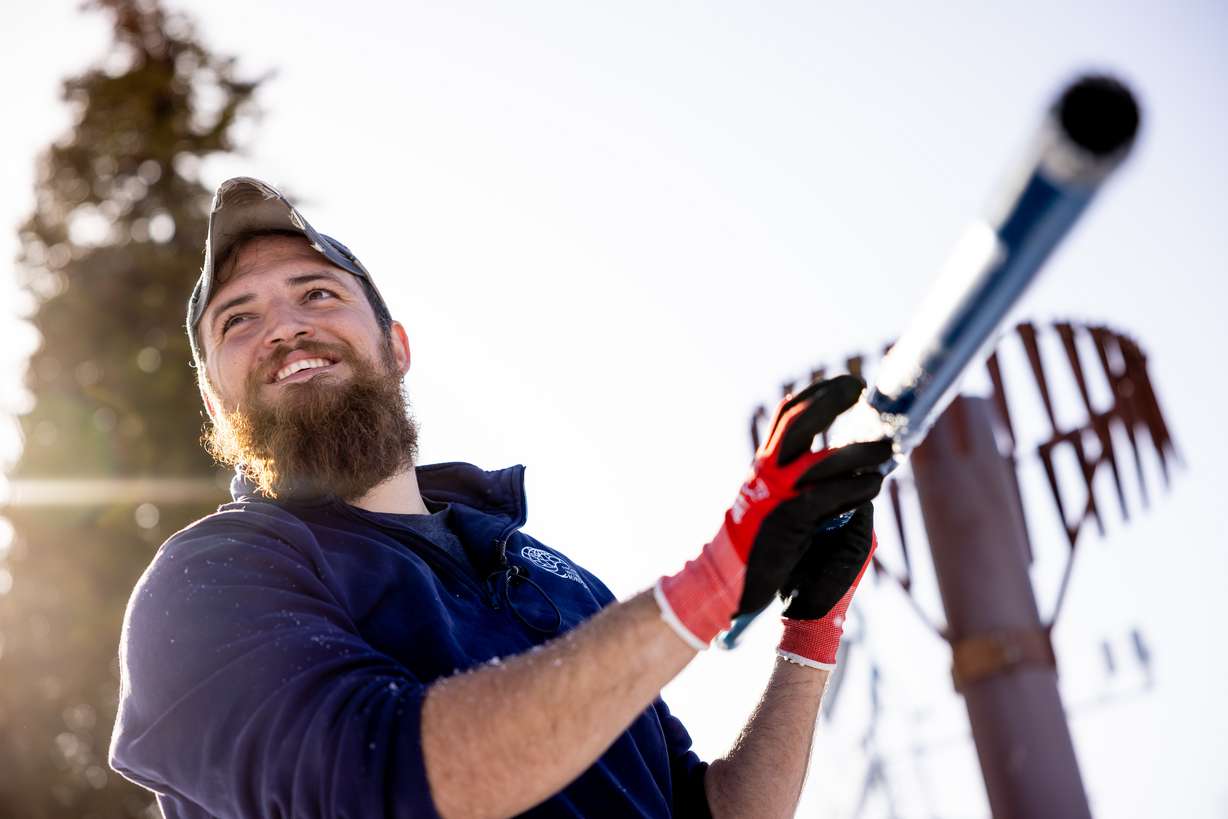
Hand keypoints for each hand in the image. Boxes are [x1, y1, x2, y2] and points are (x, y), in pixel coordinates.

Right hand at [655, 376, 891, 650]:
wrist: (734, 583)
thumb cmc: (763, 546)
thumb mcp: (778, 503)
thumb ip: (803, 483)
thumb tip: (843, 466)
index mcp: (766, 465)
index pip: (788, 415)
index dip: (818, 394)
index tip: (848, 385)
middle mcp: (767, 473)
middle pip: (796, 422)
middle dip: (829, 400)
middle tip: (860, 389)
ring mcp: (775, 495)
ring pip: (819, 459)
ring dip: (858, 451)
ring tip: (886, 447)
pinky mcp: (787, 521)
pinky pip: (827, 496)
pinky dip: (855, 487)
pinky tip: (874, 482)